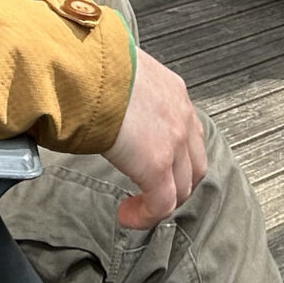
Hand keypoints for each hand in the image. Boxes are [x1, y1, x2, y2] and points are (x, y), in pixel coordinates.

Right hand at [104, 49, 207, 228]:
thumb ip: (122, 92)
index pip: (188, 131)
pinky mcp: (157, 164)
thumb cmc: (92, 66)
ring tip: (138, 208)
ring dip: (163, 202)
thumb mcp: (119, 73)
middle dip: (177, 184)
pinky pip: (162, 203)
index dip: (175, 155)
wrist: (89, 68)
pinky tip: (126, 216)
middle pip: (194, 164)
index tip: (154, 165)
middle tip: (152, 193)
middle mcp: (181, 115)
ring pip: (183, 187)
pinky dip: (146, 216)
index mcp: (173, 91)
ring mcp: (174, 141)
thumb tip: (100, 102)